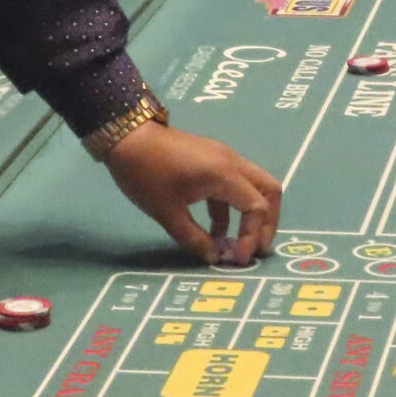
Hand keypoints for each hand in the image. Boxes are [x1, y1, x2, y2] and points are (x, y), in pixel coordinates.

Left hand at [104, 120, 283, 265]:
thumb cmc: (146, 175)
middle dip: (267, 222)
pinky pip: (235, 184)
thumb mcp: (167, 213)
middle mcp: (232, 162)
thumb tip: (214, 258)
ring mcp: (224, 158)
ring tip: (236, 244)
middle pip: (269, 191)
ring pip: (254, 186)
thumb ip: (194, 239)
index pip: (257, 207)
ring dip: (251, 215)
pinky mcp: (213, 159)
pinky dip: (233, 207)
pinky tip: (215, 230)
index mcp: (224, 174)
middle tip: (256, 248)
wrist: (126, 137)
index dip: (253, 236)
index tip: (238, 259)